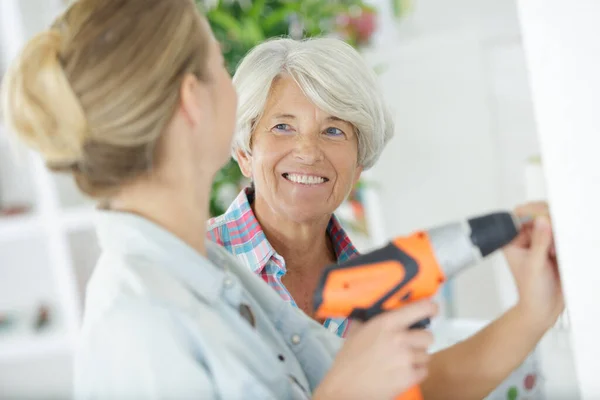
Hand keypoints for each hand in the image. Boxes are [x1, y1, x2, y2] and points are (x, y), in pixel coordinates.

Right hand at [314, 300, 437, 399]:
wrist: (345, 387)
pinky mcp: (409, 377)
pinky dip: (415, 372)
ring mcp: (406, 359)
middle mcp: (400, 338)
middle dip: (420, 341)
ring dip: (417, 358)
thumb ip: (372, 320)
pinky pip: (424, 371)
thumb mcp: (357, 331)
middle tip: (408, 345)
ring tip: (400, 361)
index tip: (432, 309)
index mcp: (387, 323)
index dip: (430, 308)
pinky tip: (401, 372)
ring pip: (426, 355)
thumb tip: (378, 309)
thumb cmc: (348, 359)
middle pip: (428, 336)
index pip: (421, 308)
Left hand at [502, 202, 563, 329]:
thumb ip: (540, 241)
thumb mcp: (535, 264)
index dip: (532, 212)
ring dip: (556, 234)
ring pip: (551, 225)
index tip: (544, 217)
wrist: (545, 308)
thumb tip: (542, 220)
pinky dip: (563, 240)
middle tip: (553, 235)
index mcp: (512, 240)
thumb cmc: (532, 291)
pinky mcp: (553, 247)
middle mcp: (525, 239)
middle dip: (547, 223)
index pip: (520, 216)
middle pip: (537, 216)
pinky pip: (560, 235)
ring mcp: (539, 242)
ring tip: (553, 252)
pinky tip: (559, 254)